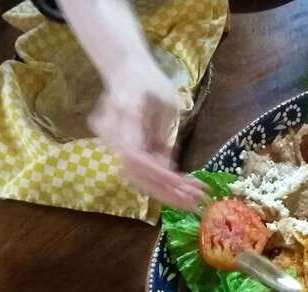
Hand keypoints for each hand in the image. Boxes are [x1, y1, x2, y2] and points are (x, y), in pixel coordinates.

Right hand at [89, 61, 205, 210]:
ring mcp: (114, 146)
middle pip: (137, 175)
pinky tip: (185, 188)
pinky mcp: (124, 154)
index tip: (181, 184)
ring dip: (168, 192)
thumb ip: (164, 132)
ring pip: (140, 180)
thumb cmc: (149, 81)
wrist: (126, 72)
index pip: (135, 156)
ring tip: (194, 199)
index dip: (158, 173)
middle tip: (195, 202)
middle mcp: (111, 136)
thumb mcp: (166, 101)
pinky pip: (143, 175)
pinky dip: (165, 185)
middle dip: (167, 191)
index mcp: (122, 119)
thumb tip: (168, 163)